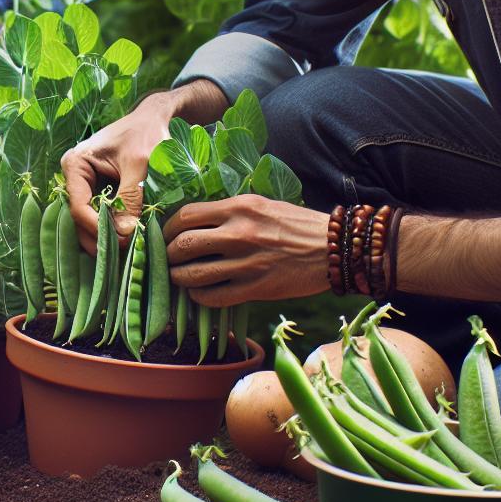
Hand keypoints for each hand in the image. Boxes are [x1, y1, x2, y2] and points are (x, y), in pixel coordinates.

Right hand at [61, 95, 172, 250]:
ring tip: (128, 250)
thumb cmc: (146, 134)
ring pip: (89, 223)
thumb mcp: (139, 164)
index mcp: (75, 164)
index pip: (79, 206)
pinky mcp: (99, 193)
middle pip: (80, 219)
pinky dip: (113, 230)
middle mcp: (74, 178)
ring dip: (106, 238)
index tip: (122, 241)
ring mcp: (85, 187)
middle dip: (100, 238)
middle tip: (124, 253)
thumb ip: (130, 197)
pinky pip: (101, 217)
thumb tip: (124, 234)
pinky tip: (128, 240)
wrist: (155, 119)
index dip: (98, 228)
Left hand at [164, 194, 329, 305]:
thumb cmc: (297, 224)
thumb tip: (197, 222)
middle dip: (168, 255)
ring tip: (178, 278)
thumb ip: (231, 211)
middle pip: (183, 245)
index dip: (169, 228)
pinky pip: (214, 297)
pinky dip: (199, 297)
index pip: (186, 215)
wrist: (334, 249)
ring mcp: (246, 263)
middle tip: (168, 260)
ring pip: (193, 274)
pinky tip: (199, 294)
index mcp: (239, 207)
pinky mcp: (256, 288)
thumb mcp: (262, 204)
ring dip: (179, 279)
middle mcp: (239, 233)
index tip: (166, 236)